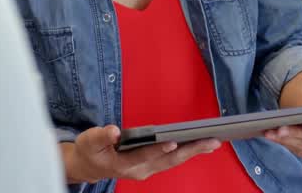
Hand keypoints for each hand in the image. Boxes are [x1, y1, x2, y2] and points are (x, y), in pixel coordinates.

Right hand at [64, 125, 220, 183]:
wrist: (89, 166)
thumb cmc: (90, 150)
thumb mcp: (89, 141)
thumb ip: (101, 136)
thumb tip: (114, 131)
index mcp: (123, 164)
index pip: (144, 156)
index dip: (158, 149)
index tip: (173, 142)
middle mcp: (139, 170)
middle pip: (168, 161)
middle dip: (190, 151)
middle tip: (211, 141)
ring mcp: (147, 170)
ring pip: (173, 161)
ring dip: (193, 152)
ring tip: (213, 142)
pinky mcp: (151, 166)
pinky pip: (172, 160)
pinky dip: (187, 152)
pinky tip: (200, 145)